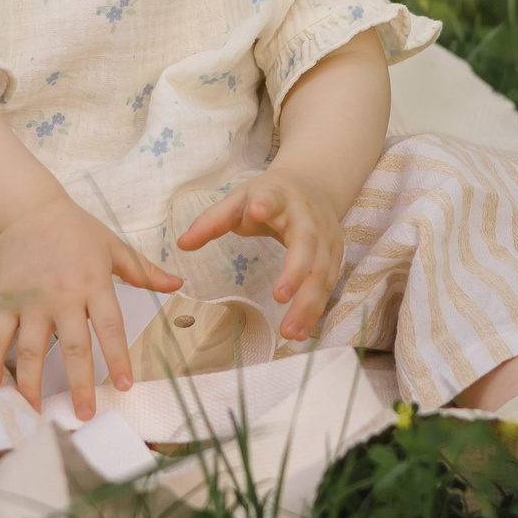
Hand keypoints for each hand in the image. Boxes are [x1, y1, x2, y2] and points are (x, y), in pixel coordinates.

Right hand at [0, 193, 179, 417]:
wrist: (27, 208)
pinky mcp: (6, 300)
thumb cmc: (75, 229)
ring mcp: (32, 300)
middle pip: (73, 347)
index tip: (124, 387)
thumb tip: (178, 284)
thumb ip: (145, 271)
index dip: (117, 358)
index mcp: (94, 283)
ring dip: (33, 383)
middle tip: (85, 415)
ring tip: (37, 410)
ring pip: (32, 349)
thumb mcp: (114, 246)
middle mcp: (63, 296)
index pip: (110, 327)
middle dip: (79, 384)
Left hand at [175, 167, 349, 340]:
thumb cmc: (268, 197)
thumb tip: (182, 245)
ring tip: (290, 332)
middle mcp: (308, 218)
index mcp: (279, 196)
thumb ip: (212, 221)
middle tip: (279, 297)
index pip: (272, 198)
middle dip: (295, 271)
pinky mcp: (335, 257)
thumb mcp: (239, 200)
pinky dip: (316, 310)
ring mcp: (326, 238)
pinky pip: (328, 286)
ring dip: (309, 303)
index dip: (266, 204)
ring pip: (322, 272)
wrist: (312, 185)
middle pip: (307, 245)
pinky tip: (302, 332)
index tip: (258, 209)